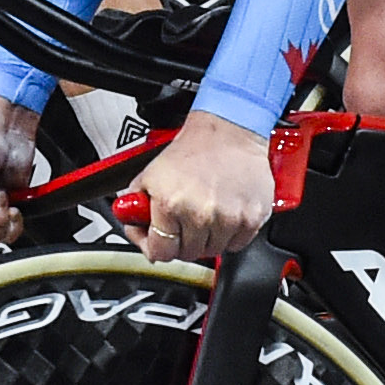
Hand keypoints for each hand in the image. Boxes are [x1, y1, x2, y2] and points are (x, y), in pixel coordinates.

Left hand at [129, 109, 273, 261]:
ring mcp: (229, 218)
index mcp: (171, 204)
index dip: (154, 246)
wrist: (228, 130)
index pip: (159, 252)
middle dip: (181, 241)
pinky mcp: (252, 218)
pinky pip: (237, 244)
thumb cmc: (194, 149)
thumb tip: (133, 226)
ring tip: (205, 212)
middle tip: (183, 221)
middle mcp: (200, 214)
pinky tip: (224, 212)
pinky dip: (230, 234)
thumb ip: (134, 205)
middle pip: (187, 254)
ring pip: (213, 251)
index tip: (157, 240)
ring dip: (207, 238)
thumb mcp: (150, 173)